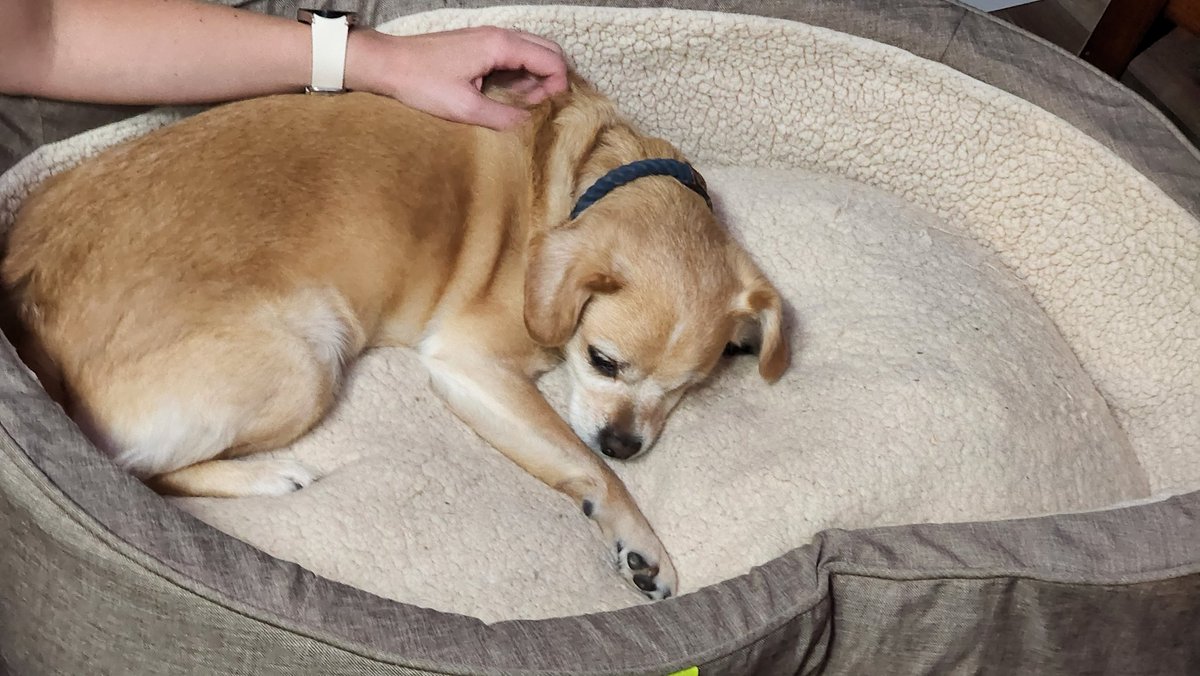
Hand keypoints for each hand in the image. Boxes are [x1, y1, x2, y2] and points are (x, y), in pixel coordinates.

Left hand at [348, 26, 569, 130]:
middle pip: (547, 50)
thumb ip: (502, 116)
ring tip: (526, 105)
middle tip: (543, 107)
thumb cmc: (422, 84)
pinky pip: (514, 54)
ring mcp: (489, 37)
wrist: (388, 64)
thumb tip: (529, 123)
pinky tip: (510, 95)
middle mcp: (499, 35)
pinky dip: (522, 72)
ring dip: (537, 76)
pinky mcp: (479, 44)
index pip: (551, 60)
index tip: (550, 111)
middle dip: (553, 78)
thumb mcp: (465, 108)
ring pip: (532, 51)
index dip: (559, 86)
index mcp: (500, 45)